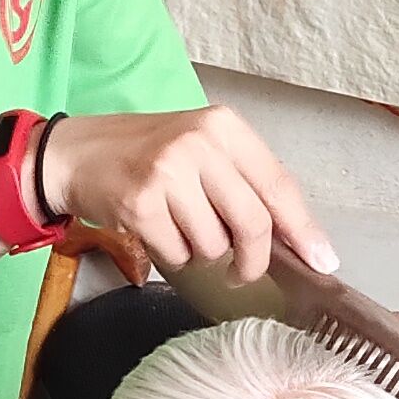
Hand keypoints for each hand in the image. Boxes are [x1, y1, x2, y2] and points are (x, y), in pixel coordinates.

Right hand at [38, 108, 332, 282]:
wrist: (76, 154)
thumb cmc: (146, 155)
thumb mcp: (201, 150)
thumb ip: (245, 182)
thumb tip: (296, 239)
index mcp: (223, 126)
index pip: (279, 184)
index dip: (303, 229)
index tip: (322, 261)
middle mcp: (199, 143)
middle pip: (253, 222)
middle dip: (253, 260)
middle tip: (243, 272)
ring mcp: (168, 172)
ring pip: (214, 245)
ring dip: (202, 252)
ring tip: (178, 227)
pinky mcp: (140, 203)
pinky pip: (178, 254)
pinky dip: (172, 255)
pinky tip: (155, 230)